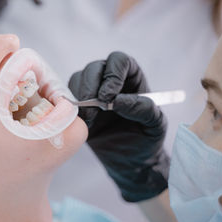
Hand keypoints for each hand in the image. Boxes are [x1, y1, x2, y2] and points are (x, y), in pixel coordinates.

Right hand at [68, 51, 168, 201]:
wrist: (129, 160)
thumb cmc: (145, 139)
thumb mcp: (154, 124)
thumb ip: (143, 108)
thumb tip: (118, 101)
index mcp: (131, 77)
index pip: (119, 62)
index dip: (112, 75)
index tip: (108, 97)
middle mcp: (110, 79)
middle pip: (95, 68)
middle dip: (91, 87)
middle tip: (94, 109)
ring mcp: (92, 90)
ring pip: (78, 79)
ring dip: (79, 97)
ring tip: (88, 119)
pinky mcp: (78, 104)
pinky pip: (67, 95)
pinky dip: (69, 106)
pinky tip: (80, 121)